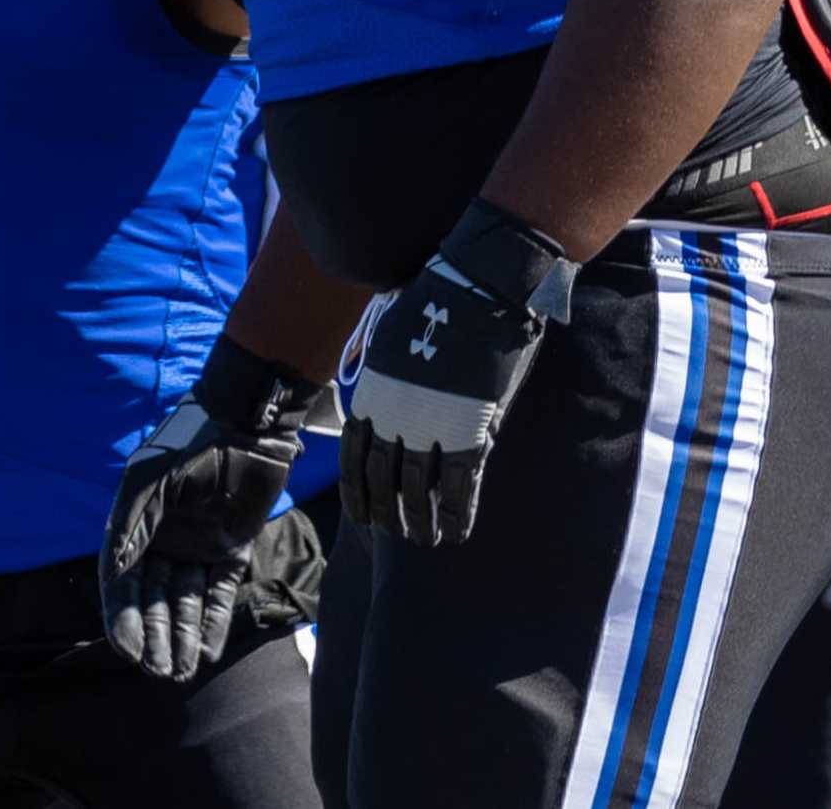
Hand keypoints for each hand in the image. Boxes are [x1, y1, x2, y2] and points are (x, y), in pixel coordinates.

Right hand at [102, 340, 326, 679]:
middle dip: (157, 636)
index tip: (129, 651)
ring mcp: (198, 547)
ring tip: (183, 671)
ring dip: (184, 637)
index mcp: (134, 525)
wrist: (246, 422)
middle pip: (155, 600)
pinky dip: (216, 622)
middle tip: (161, 671)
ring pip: (187, 603)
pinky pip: (221, 594)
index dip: (123, 619)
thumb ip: (131, 525)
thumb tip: (112, 570)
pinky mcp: (232, 550)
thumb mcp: (151, 481)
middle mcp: (163, 541)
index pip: (123, 583)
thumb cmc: (190, 444)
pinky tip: (210, 651)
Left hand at [344, 201, 577, 544]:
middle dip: (385, 512)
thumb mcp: (392, 341)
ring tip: (423, 541)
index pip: (354, 455)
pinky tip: (456, 533)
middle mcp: (393, 415)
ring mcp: (430, 425)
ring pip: (417, 488)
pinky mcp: (470, 428)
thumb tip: (386, 403)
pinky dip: (456, 513)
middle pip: (382, 478)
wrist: (476, 289)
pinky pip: (460, 484)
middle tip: (393, 535)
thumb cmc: (437, 305)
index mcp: (371, 393)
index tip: (360, 515)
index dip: (357, 490)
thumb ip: (387, 378)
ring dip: (419, 520)